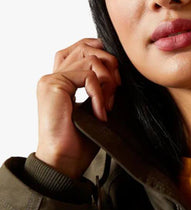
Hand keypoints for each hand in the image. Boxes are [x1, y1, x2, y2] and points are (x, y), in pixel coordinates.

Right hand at [35, 38, 120, 178]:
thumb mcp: (95, 107)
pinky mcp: (54, 84)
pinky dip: (100, 93)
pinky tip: (100, 113)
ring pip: (91, 60)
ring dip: (107, 83)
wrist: (65, 160)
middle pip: (88, 49)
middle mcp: (54, 76)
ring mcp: (52, 79)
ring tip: (107, 106)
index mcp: (61, 80)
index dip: (102, 55)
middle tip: (116, 94)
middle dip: (110, 68)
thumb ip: (101, 87)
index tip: (116, 80)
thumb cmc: (80, 141)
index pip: (81, 48)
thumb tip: (119, 72)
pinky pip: (89, 75)